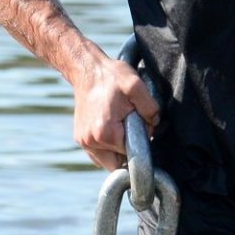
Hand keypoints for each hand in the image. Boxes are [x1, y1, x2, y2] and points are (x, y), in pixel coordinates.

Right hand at [72, 53, 158, 171]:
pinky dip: (107, 149)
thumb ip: (151, 109)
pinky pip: (98, 155)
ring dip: (117, 153)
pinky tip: (114, 133)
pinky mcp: (80, 138)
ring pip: (107, 162)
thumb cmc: (112, 77)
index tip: (142, 132)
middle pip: (118, 164)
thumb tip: (154, 125)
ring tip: (123, 131)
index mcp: (106, 133)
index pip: (131, 155)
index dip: (141, 145)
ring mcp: (83, 142)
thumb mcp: (136, 86)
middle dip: (129, 153)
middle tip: (133, 132)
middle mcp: (91, 142)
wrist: (88, 70)